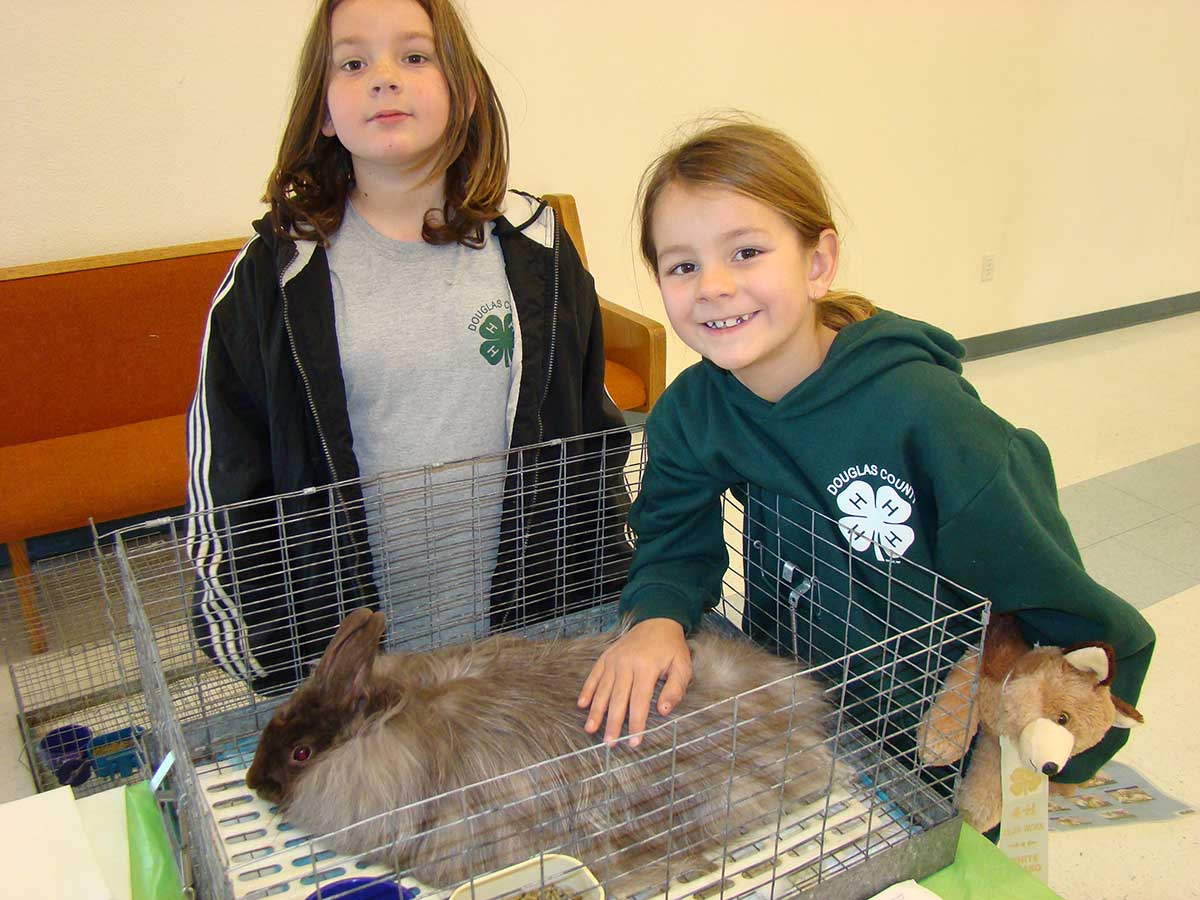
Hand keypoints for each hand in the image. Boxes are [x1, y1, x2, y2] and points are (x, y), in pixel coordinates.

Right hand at [577, 618, 691, 746]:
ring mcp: (614, 660)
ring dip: (596, 711)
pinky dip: (587, 690)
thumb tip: (663, 711)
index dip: (636, 723)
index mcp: (646, 667)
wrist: (657, 619)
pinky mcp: (606, 656)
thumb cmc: (671, 647)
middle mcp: (627, 664)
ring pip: (603, 689)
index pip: (639, 701)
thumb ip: (675, 689)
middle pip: (618, 698)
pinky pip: (594, 675)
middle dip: (613, 723)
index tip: (634, 741)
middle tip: (610, 743)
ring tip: (591, 729)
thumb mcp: (683, 666)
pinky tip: (582, 705)